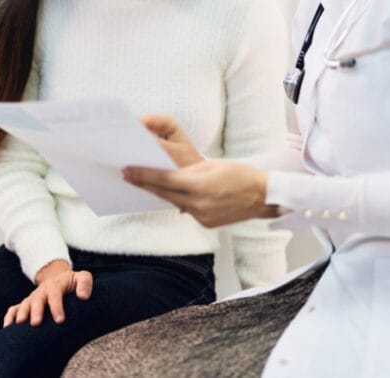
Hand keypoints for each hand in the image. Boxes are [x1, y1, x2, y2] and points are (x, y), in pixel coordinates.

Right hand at [3, 260, 92, 326]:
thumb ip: (85, 283)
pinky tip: (6, 328)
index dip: (57, 307)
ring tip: (19, 324)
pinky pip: (13, 309)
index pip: (55, 295)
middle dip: (35, 311)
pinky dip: (9, 317)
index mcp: (55, 285)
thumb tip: (83, 297)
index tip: (60, 320)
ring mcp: (32, 298)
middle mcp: (41, 292)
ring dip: (20, 314)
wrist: (58, 277)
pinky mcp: (25, 304)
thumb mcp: (82, 277)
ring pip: (23, 305)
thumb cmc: (72, 282)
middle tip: (36, 323)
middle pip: (36, 300)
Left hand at [126, 115, 278, 226]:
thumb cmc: (239, 174)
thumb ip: (187, 172)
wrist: (262, 196)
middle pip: (164, 192)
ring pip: (173, 201)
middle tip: (126, 175)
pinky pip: (186, 209)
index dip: (143, 175)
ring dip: (159, 192)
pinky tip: (169, 193)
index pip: (164, 179)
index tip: (128, 170)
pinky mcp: (206, 223)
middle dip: (144, 183)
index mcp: (199, 185)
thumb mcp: (211, 166)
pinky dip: (178, 200)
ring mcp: (202, 216)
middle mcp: (198, 204)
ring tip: (143, 182)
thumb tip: (167, 176)